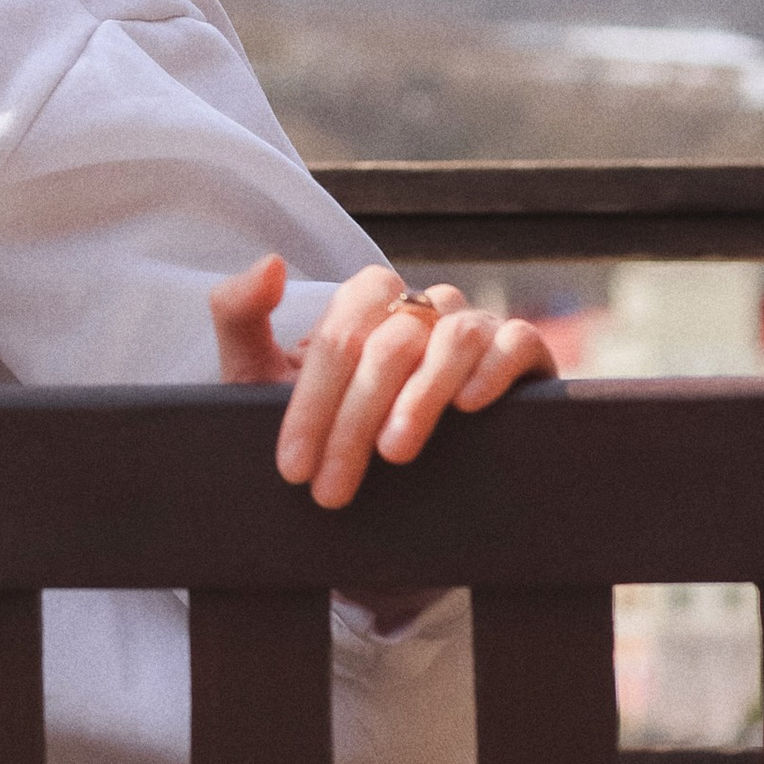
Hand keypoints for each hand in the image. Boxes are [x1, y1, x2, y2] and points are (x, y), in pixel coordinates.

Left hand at [212, 252, 557, 509]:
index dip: (312, 402)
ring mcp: (474, 327)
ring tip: (393, 453)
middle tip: (331, 489)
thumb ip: (241, 317)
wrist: (393, 501)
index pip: (339, 335)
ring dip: (420, 396)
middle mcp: (420, 307)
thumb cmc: (323, 430)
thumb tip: (272, 262)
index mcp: (364, 305)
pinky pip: (517, 341)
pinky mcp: (523, 354)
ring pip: (452, 337)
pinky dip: (493, 367)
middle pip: (389, 343)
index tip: (293, 468)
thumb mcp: (261, 381)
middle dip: (352, 421)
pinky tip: (469, 406)